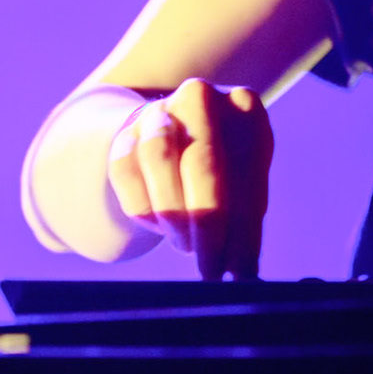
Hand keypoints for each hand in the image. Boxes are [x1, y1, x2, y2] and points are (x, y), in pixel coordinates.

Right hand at [107, 78, 272, 279]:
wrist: (174, 132)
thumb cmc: (223, 167)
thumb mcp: (243, 181)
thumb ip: (245, 221)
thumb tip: (244, 273)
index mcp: (246, 108)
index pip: (248, 173)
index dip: (244, 227)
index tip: (242, 272)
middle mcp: (202, 100)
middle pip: (203, 163)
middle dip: (208, 224)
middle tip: (212, 269)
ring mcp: (159, 113)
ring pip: (159, 160)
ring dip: (174, 214)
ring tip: (186, 244)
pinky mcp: (124, 135)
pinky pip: (125, 173)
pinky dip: (143, 207)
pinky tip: (159, 224)